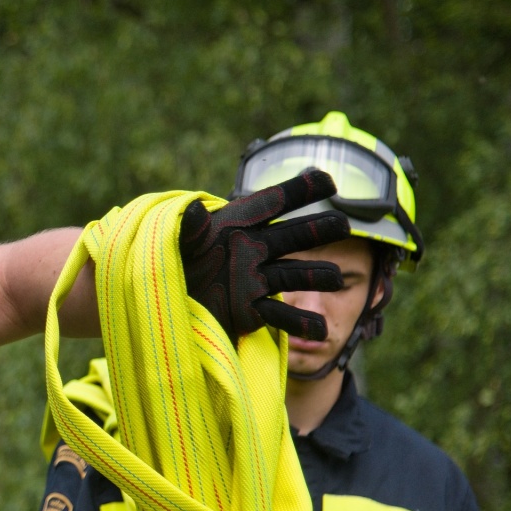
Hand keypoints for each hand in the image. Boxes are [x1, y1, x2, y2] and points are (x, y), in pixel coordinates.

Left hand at [178, 168, 351, 341]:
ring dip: (316, 275)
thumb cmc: (176, 261)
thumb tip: (194, 210)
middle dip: (319, 229)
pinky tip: (318, 329)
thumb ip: (188, 228)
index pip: (273, 203)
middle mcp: (256, 250)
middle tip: (342, 225)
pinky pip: (282, 315)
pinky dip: (299, 322)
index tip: (328, 181)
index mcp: (240, 224)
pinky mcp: (254, 310)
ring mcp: (258, 280)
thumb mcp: (178, 242)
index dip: (300, 190)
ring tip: (334, 278)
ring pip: (296, 274)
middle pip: (295, 236)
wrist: (169, 300)